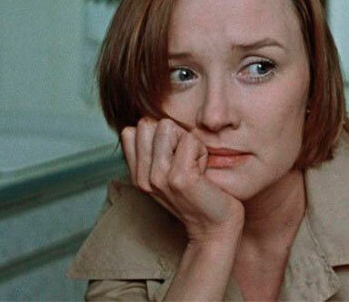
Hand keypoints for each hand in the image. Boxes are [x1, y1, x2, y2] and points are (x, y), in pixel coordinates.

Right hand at [120, 118, 244, 243]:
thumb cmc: (199, 195)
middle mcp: (143, 177)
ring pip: (167, 126)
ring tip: (194, 166)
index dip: (158, 135)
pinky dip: (202, 151)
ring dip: (188, 142)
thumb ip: (154, 151)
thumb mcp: (169, 172)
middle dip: (173, 135)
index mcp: (137, 175)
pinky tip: (204, 172)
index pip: (133, 129)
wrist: (215, 228)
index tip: (173, 158)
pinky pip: (190, 140)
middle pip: (149, 123)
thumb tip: (148, 120)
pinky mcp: (179, 178)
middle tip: (186, 161)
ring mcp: (159, 177)